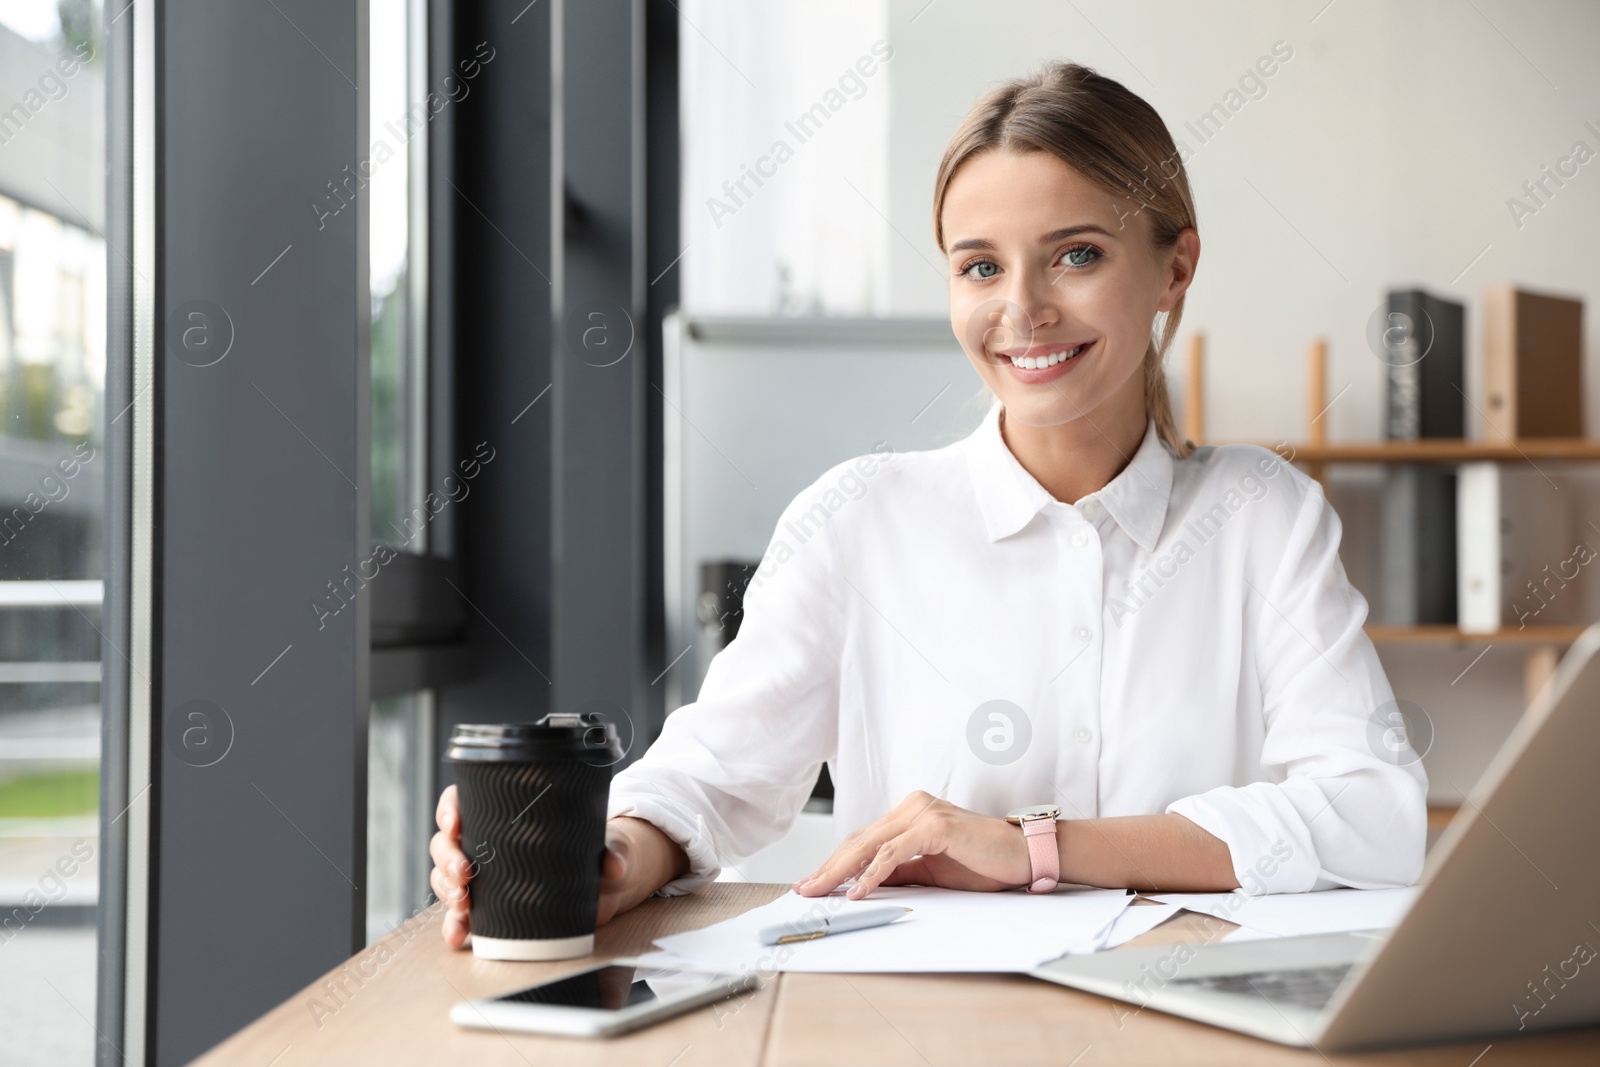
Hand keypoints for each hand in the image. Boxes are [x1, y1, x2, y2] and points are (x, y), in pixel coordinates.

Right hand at [429, 786, 689, 947]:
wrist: (600, 884)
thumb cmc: (592, 850)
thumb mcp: (605, 845)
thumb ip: (612, 852)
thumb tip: (615, 866)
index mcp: (503, 812)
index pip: (463, 801)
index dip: (449, 808)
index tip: (455, 822)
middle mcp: (483, 841)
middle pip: (446, 842)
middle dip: (447, 857)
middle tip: (464, 872)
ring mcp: (480, 874)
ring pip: (445, 877)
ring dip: (447, 890)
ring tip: (464, 903)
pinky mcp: (485, 905)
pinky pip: (460, 913)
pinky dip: (456, 924)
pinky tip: (459, 935)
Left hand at [792, 791, 1033, 899]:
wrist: (1023, 856)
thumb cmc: (983, 862)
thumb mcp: (931, 871)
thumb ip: (900, 872)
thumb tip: (864, 885)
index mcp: (910, 813)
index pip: (863, 839)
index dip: (835, 861)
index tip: (812, 883)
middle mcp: (912, 806)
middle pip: (860, 839)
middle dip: (829, 867)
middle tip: (805, 889)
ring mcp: (923, 812)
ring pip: (870, 843)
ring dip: (841, 870)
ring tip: (820, 890)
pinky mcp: (935, 825)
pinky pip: (895, 852)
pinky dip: (873, 872)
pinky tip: (858, 890)